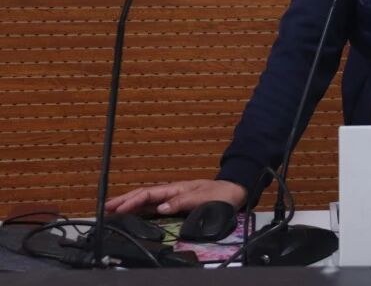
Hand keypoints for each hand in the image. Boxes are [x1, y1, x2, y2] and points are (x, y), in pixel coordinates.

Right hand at [105, 179, 247, 215]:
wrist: (234, 192)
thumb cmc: (220, 193)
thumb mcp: (202, 197)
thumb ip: (181, 202)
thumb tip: (161, 207)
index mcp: (175, 188)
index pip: (148, 194)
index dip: (131, 201)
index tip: (117, 208)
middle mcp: (171, 192)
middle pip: (143, 196)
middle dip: (123, 200)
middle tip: (104, 207)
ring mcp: (173, 197)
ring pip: (147, 201)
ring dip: (130, 204)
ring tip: (113, 210)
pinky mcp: (177, 204)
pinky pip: (154, 206)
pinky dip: (141, 209)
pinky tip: (134, 213)